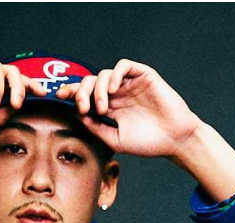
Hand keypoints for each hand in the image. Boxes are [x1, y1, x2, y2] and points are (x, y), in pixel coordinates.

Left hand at [56, 59, 201, 159]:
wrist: (175, 140)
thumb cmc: (149, 143)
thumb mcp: (115, 140)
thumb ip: (96, 128)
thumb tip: (77, 116)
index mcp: (111, 107)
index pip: (86, 94)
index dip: (71, 92)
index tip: (59, 97)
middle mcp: (119, 93)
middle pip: (90, 81)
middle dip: (81, 92)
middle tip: (83, 107)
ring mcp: (130, 84)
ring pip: (104, 74)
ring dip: (98, 89)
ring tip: (102, 107)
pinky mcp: (144, 76)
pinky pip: (124, 65)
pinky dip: (115, 74)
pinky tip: (113, 89)